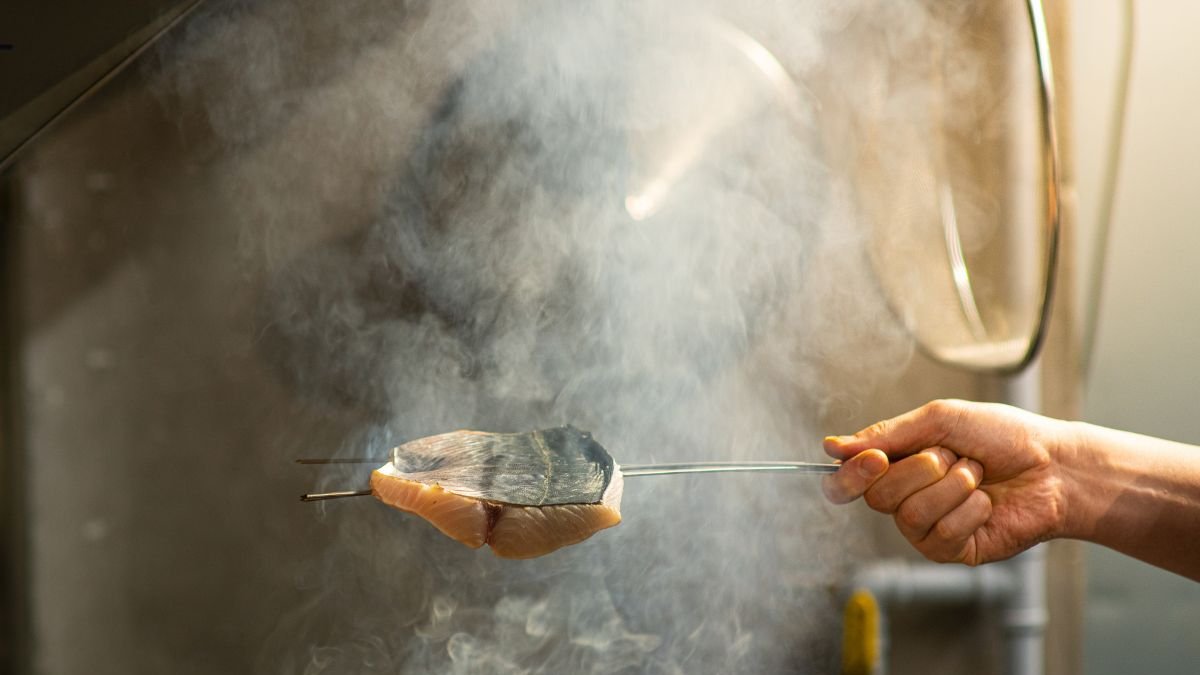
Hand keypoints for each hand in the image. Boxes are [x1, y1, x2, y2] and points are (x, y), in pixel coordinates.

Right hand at [822, 399, 1072, 564]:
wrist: (1055, 466)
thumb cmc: (1003, 436)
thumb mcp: (940, 421)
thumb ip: (886, 435)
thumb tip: (833, 447)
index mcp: (896, 466)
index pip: (847, 482)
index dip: (852, 475)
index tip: (876, 459)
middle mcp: (905, 499)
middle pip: (878, 496)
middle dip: (921, 469)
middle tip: (955, 456)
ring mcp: (927, 528)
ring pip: (910, 515)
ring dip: (952, 487)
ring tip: (977, 476)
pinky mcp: (953, 551)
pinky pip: (941, 534)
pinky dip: (969, 511)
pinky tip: (987, 504)